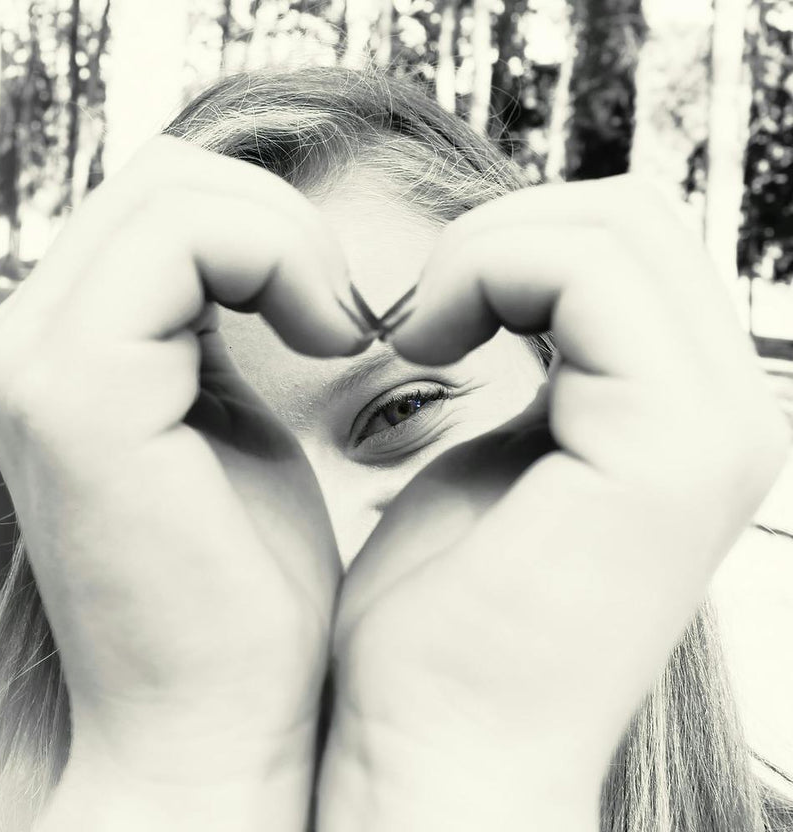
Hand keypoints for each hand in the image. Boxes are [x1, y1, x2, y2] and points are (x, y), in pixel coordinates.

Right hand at [0, 137, 368, 829]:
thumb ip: (216, 331)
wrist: (221, 720)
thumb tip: (251, 255)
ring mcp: (35, 362)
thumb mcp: (233, 424)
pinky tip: (333, 339)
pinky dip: (280, 263)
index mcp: (69, 350)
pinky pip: (186, 240)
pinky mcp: (75, 394)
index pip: (164, 206)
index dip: (268, 231)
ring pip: (176, 190)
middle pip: (168, 179)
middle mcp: (27, 343)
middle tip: (345, 314)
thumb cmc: (247, 589)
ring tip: (340, 328)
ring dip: (286, 241)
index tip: (337, 314)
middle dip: (280, 225)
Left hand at [318, 176, 789, 831]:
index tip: (425, 318)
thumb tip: (531, 287)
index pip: (622, 241)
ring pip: (612, 224)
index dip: (510, 247)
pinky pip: (584, 273)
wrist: (430, 749)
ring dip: (487, 253)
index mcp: (679, 413)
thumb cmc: (437, 622)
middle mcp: (723, 412)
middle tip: (420, 317)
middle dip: (501, 236)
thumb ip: (539, 371)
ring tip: (419, 333)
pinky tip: (420, 346)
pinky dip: (483, 275)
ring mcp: (712, 428)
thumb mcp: (498, 456)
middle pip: (626, 215)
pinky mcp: (669, 448)